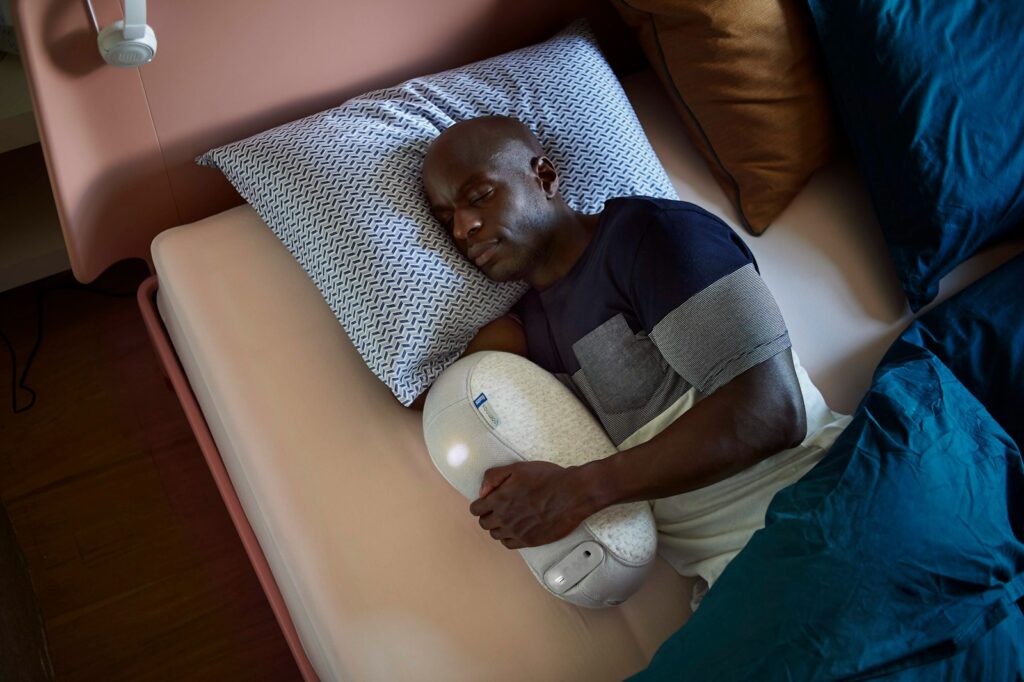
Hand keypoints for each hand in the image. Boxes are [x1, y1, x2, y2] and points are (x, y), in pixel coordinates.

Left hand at [469, 461, 594, 548]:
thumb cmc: (547, 478)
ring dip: (499, 527)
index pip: (476, 510)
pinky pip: (509, 544)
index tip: (488, 501)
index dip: (481, 504)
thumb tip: (482, 492)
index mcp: (499, 500)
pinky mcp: (530, 541)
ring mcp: (517, 532)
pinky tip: (517, 529)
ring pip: (496, 535)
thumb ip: (494, 477)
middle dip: (489, 515)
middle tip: (499, 508)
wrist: (572, 493)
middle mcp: (505, 519)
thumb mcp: (517, 468)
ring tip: (509, 518)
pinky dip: (509, 537)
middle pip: (484, 524)